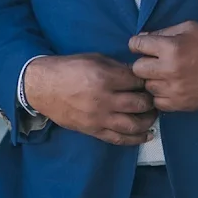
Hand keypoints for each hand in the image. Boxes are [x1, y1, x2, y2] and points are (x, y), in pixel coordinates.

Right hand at [23, 54, 157, 145]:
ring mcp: (99, 118)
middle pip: (140, 104)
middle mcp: (104, 99)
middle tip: (154, 98)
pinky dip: (136, 139)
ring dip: (148, 121)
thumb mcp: (94, 59)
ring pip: (133, 124)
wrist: (43, 87)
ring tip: (152, 116)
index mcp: (104, 77)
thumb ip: (116, 67)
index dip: (146, 81)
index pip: (136, 81)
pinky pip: (119, 138)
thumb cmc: (69, 68)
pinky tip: (147, 135)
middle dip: (151, 101)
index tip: (149, 81)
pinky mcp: (93, 130)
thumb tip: (137, 74)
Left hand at [128, 22, 197, 111]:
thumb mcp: (189, 27)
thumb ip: (163, 32)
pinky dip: (161, 95)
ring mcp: (174, 90)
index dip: (137, 44)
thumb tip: (141, 38)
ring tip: (165, 75)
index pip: (136, 45)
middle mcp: (169, 70)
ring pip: (147, 86)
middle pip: (137, 69)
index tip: (143, 46)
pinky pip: (158, 102)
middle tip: (155, 62)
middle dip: (144, 63)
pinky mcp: (180, 104)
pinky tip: (171, 87)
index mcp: (170, 48)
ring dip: (153, 80)